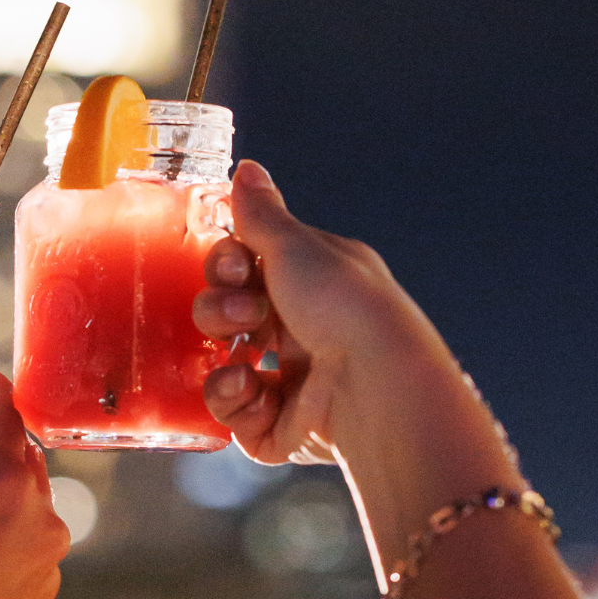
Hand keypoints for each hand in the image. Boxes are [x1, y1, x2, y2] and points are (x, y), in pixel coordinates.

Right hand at [193, 160, 467, 464]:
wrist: (377, 383)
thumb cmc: (347, 306)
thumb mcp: (298, 248)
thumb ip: (260, 215)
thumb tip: (245, 169)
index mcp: (311, 285)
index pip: (245, 269)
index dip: (226, 266)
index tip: (237, 268)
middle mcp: (302, 332)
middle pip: (226, 317)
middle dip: (220, 312)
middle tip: (247, 317)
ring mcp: (291, 383)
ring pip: (224, 369)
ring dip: (222, 361)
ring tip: (244, 366)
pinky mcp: (281, 429)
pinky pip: (234, 417)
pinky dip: (233, 404)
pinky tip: (252, 392)